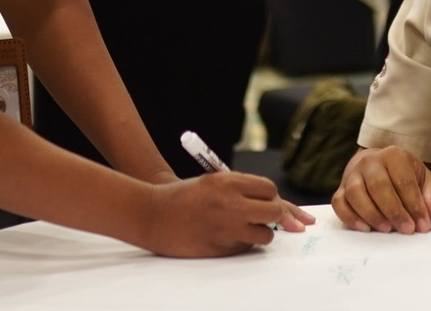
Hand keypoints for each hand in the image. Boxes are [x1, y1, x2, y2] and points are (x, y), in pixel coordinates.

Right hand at [138, 172, 286, 256]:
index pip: (269, 189)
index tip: (269, 201)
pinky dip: (243, 243)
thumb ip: (243, 190)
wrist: (153, 215)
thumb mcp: (213, 182)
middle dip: (277, 215)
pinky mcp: (220, 248)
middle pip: (274, 212)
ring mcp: (226, 228)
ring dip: (261, 232)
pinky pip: (246, 247)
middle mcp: (230, 204)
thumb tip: (277, 205)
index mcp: (227, 182)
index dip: (272, 196)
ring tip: (245, 227)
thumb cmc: (184, 196)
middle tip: (269, 217)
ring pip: (265, 235)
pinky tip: (229, 235)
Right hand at [331, 146, 430, 233]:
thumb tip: (430, 208)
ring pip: (356, 193)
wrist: (377, 166)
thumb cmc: (404, 176)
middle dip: (394, 211)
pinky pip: (339, 203)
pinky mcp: (340, 190)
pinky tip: (365, 228)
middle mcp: (370, 162)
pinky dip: (350, 217)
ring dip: (372, 214)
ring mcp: (352, 175)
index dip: (414, 205)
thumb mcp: (424, 180)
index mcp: (393, 155)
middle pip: (379, 186)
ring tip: (387, 229)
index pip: (404, 181)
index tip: (422, 225)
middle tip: (406, 229)